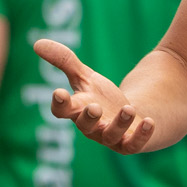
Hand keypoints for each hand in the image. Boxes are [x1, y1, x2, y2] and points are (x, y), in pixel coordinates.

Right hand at [35, 39, 154, 152]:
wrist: (127, 117)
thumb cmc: (100, 97)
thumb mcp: (84, 77)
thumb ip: (64, 61)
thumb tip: (36, 43)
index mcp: (77, 110)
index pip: (62, 110)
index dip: (59, 103)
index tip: (58, 93)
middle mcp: (91, 126)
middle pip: (85, 126)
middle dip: (89, 117)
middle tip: (94, 106)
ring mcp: (110, 137)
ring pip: (111, 135)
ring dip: (119, 123)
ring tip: (128, 108)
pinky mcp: (129, 143)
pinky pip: (133, 144)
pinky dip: (142, 135)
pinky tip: (149, 122)